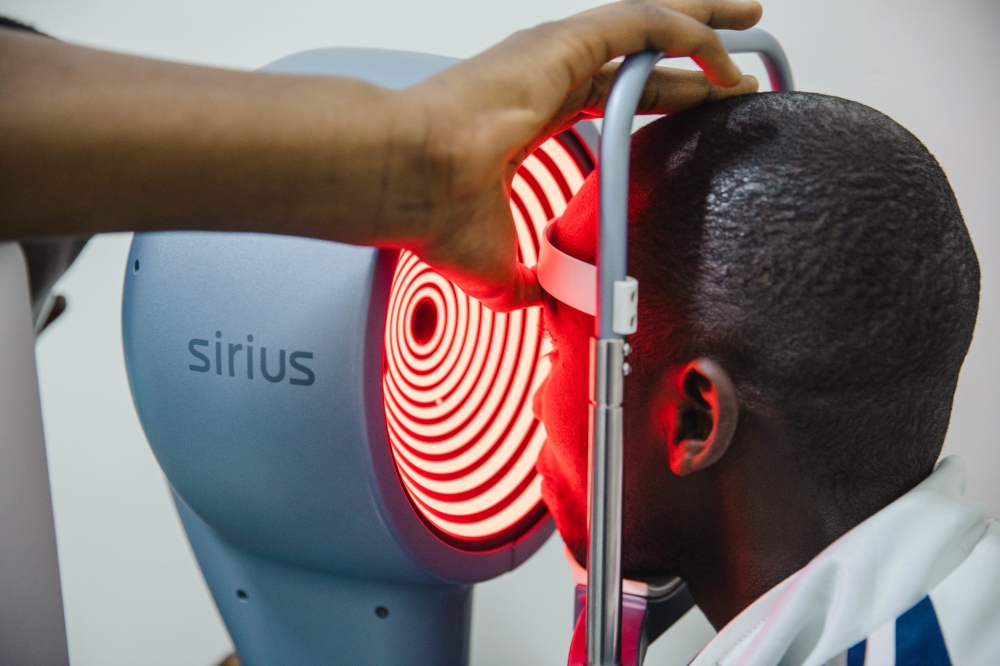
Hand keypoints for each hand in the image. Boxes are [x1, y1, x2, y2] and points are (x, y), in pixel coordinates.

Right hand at [396, 0, 761, 310]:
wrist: (404, 177)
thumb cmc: (429, 207)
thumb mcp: (493, 262)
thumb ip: (524, 280)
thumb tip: (540, 305)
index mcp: (529, 114)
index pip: (607, 96)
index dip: (656, 99)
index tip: (696, 107)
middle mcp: (543, 76)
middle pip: (635, 55)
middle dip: (688, 57)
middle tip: (732, 63)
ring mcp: (553, 54)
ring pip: (644, 22)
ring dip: (701, 24)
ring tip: (748, 18)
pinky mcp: (560, 42)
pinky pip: (640, 23)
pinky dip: (687, 31)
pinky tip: (723, 50)